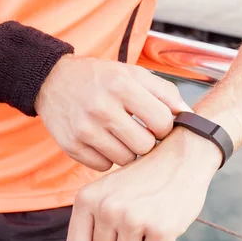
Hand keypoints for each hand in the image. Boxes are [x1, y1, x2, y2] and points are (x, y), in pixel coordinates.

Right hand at [35, 55, 189, 170]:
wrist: (53, 80)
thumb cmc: (101, 78)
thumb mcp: (133, 74)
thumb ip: (164, 92)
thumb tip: (189, 116)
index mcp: (121, 85)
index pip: (162, 121)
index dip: (165, 126)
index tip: (158, 124)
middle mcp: (102, 107)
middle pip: (145, 145)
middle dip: (147, 141)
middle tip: (140, 132)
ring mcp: (84, 128)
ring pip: (125, 159)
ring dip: (128, 150)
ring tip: (121, 136)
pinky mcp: (71, 145)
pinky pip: (103, 166)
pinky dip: (107, 158)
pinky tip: (103, 142)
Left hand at [59, 128, 222, 240]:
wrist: (181, 157)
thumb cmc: (141, 179)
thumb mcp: (106, 193)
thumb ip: (86, 225)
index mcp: (87, 198)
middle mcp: (106, 208)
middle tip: (135, 223)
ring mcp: (133, 218)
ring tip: (148, 223)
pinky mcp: (160, 229)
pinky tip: (163, 226)